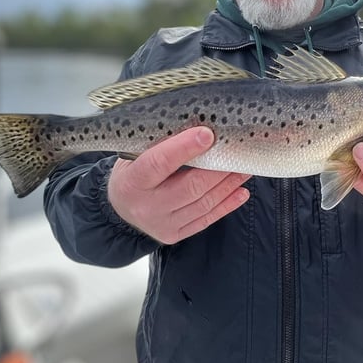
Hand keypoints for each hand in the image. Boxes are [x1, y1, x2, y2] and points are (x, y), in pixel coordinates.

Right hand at [107, 126, 250, 244]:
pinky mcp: (174, 234)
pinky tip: (240, 191)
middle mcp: (146, 206)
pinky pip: (206, 220)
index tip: (207, 134)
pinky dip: (227, 205)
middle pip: (190, 187)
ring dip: (228, 185)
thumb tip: (198, 127)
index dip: (184, 148)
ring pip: (203, 203)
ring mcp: (161, 224)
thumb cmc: (133, 173)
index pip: (159, 163)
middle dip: (218, 169)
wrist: (119, 207)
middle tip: (237, 153)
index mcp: (132, 181)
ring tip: (243, 168)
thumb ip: (160, 146)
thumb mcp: (135, 156)